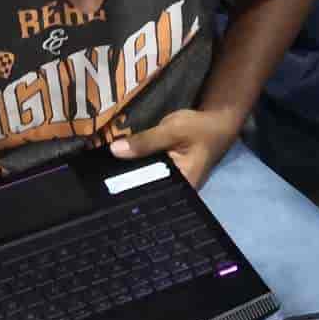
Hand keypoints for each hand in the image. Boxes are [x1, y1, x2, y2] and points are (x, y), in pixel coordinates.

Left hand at [109, 106, 242, 189]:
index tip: (106, 186)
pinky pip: (149, 175)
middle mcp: (178, 191)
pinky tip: (122, 165)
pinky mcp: (168, 175)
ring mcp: (173, 184)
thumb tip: (114, 150)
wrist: (216, 123)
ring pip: (146, 182)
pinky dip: (138, 168)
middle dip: (126, 182)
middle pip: (147, 190)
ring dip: (130, 175)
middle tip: (102, 178)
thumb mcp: (172, 130)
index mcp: (183, 188)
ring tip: (106, 173)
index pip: (150, 196)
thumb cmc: (200, 129)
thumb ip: (145, 142)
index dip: (128, 191)